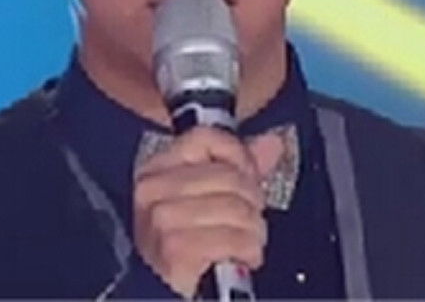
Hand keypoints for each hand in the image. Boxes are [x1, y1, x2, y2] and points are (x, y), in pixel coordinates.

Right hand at [131, 127, 284, 297]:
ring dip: (252, 231)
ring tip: (244, 243)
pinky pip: (234, 236)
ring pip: (236, 207)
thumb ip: (241, 169)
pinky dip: (247, 250)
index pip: (205, 138)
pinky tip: (240, 258)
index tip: (249, 177)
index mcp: (156, 171)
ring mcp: (162, 217)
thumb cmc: (185, 251)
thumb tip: (271, 143)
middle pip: (229, 175)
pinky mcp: (176, 247)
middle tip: (247, 222)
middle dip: (251, 203)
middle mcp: (153, 190)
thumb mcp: (210, 202)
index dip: (238, 155)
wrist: (161, 296)